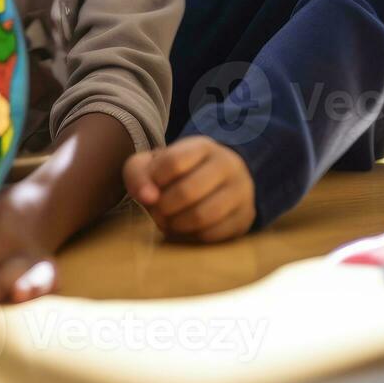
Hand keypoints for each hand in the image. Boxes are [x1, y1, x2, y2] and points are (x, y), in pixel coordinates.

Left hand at [124, 136, 255, 242]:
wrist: (214, 182)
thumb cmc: (175, 173)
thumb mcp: (151, 165)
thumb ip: (138, 174)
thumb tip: (147, 197)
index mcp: (203, 146)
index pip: (173, 162)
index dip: (154, 180)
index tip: (150, 187)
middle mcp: (228, 164)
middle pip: (188, 191)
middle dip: (163, 207)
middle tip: (156, 211)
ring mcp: (241, 191)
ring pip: (203, 215)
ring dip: (176, 224)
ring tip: (167, 222)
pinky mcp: (245, 217)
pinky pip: (214, 234)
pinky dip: (192, 236)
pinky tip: (184, 230)